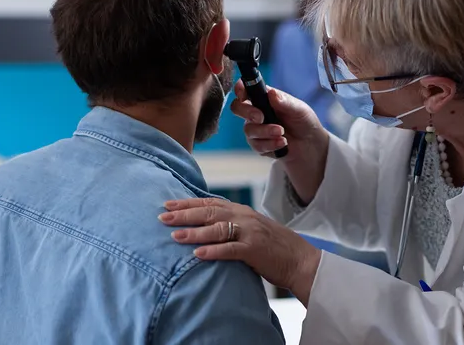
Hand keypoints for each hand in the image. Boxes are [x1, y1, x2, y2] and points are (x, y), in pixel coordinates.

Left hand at [159, 198, 321, 305]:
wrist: (301, 260)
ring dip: (195, 232)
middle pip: (210, 212)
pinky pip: (230, 249)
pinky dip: (213, 251)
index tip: (167, 204)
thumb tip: (205, 227)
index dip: (188, 203)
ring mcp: (250, 232)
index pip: (210, 203)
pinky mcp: (255, 249)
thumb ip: (231, 226)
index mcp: (242, 211)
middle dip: (184, 214)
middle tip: (162, 216)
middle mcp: (245, 217)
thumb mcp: (251, 230)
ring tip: (175, 236)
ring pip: (217, 228)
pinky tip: (197, 255)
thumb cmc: (274, 248)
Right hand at [230, 81, 329, 202]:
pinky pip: (257, 145)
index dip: (240, 90)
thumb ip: (284, 101)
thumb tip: (271, 93)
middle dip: (247, 112)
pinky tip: (283, 143)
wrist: (310, 144)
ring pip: (249, 130)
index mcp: (264, 98)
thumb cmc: (304, 121)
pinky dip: (270, 144)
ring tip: (282, 133)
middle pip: (237, 108)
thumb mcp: (298, 108)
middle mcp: (256, 111)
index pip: (245, 89)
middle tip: (261, 118)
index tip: (243, 95)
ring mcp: (256, 129)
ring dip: (266, 132)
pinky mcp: (259, 144)